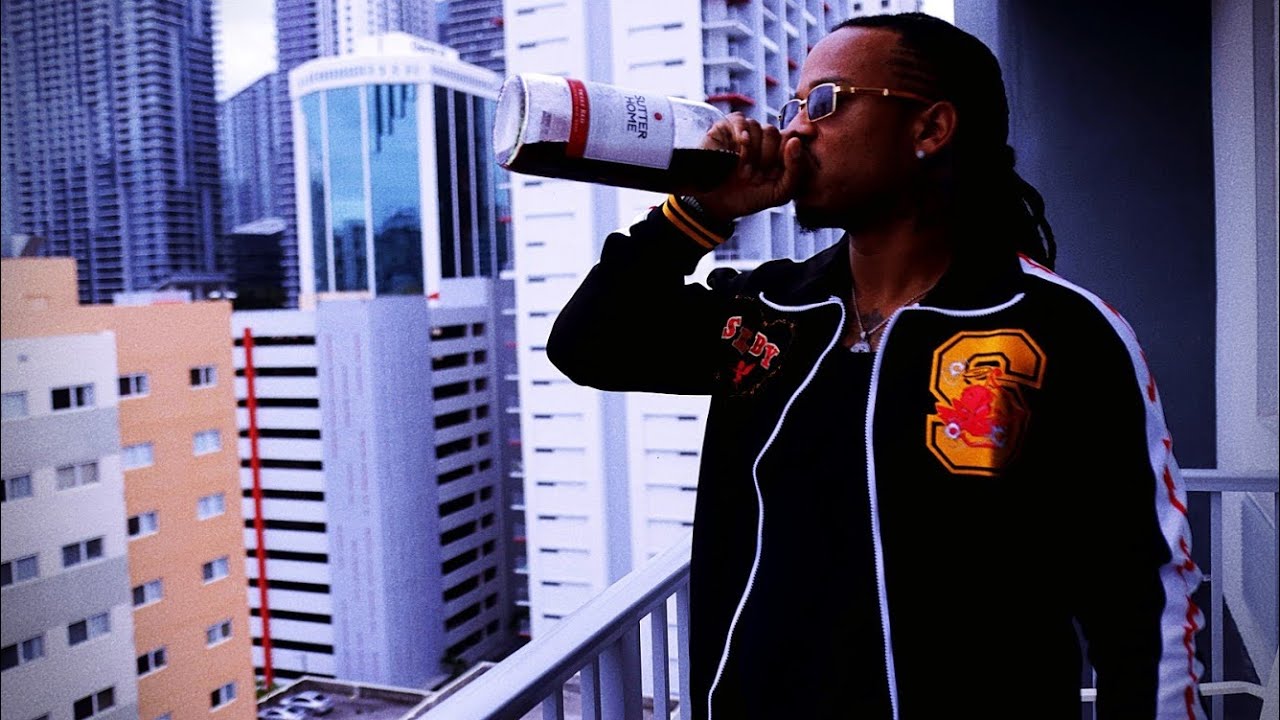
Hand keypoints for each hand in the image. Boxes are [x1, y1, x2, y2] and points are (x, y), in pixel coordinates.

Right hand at [692, 113, 806, 221]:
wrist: (718, 205)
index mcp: (780, 149)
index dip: (783, 156)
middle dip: (765, 158)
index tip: (772, 176)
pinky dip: (740, 135)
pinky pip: (739, 120)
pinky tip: (737, 151)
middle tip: (755, 177)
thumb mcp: (780, 192)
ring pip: (757, 127)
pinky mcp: (726, 127)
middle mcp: (763, 137)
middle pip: (773, 132)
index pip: (792, 136)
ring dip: (750, 153)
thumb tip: (795, 140)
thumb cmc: (750, 198)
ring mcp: (745, 131)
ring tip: (742, 172)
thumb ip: (796, 169)